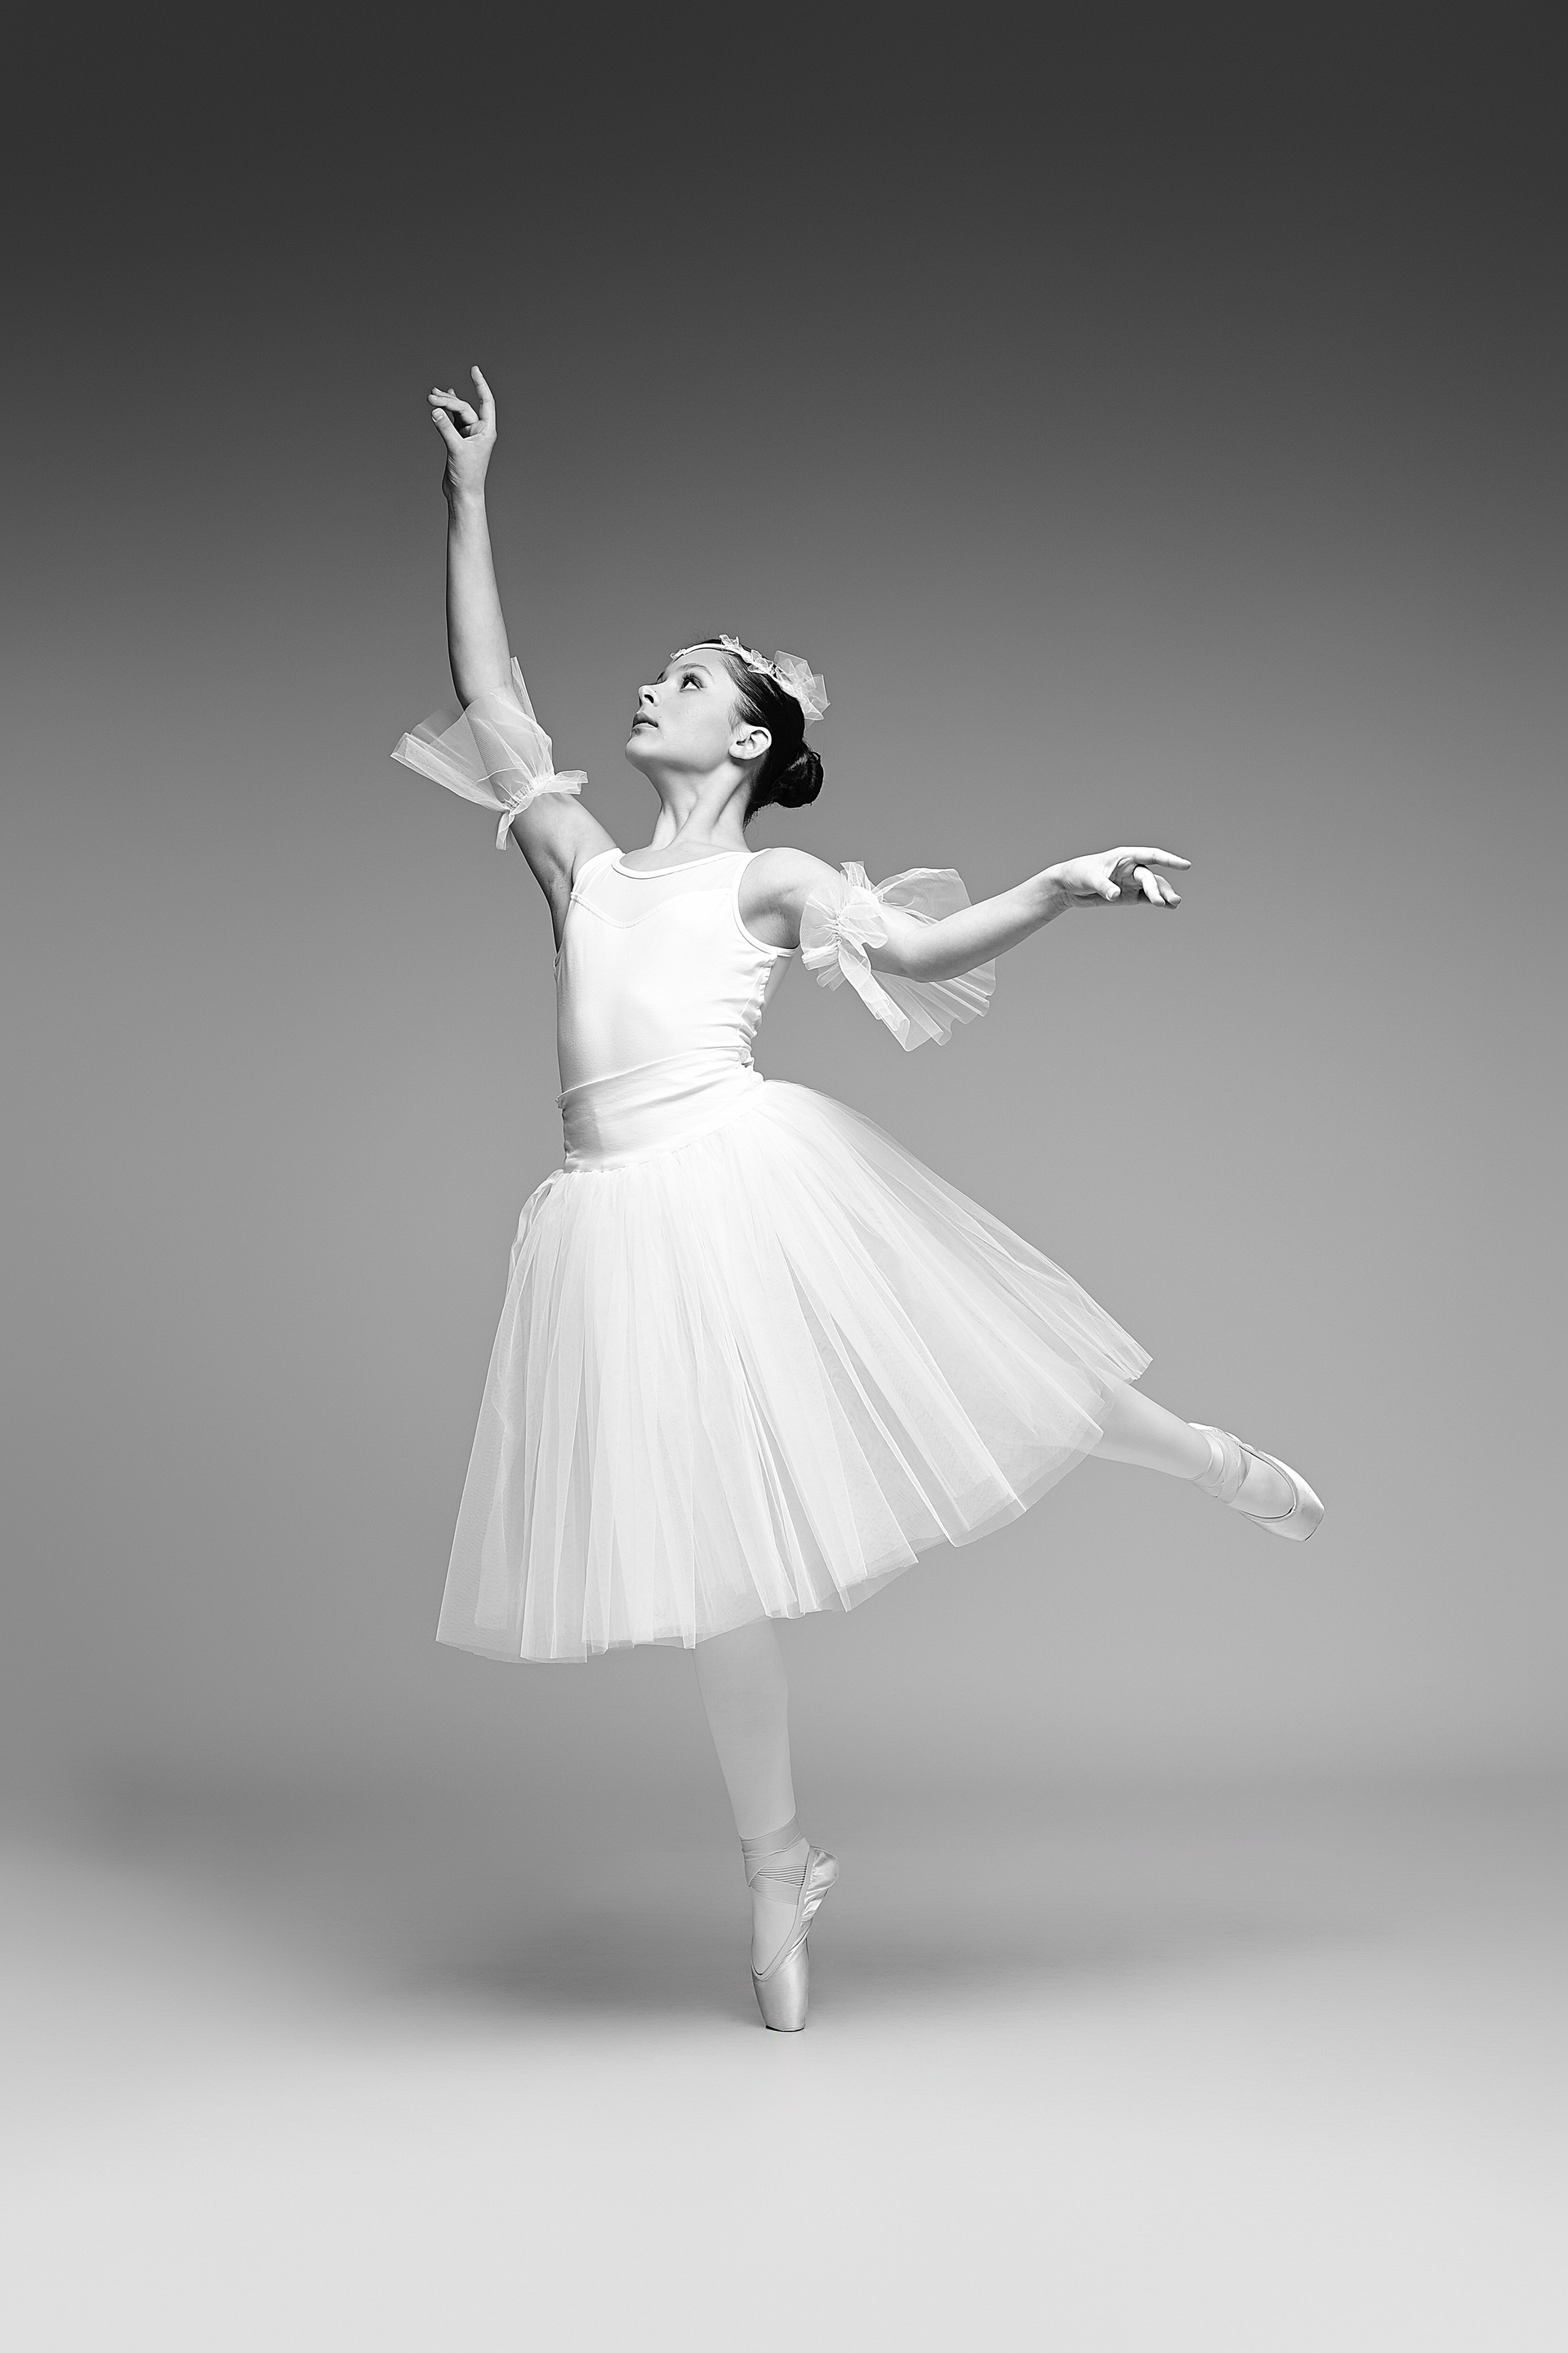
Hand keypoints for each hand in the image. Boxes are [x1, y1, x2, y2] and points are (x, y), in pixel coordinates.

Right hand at [429, 367, 496, 503]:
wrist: (463, 494)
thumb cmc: (467, 475)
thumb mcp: (456, 449)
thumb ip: (445, 428)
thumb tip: (435, 410)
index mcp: (486, 430)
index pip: (485, 401)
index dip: (480, 384)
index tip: (474, 370)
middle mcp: (479, 431)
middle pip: (463, 408)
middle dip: (447, 400)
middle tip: (430, 396)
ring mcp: (469, 436)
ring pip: (456, 413)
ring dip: (445, 404)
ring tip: (431, 394)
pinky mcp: (458, 441)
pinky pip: (452, 421)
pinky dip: (445, 413)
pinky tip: (439, 404)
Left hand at [1045, 846, 1188, 908]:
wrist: (1068, 887)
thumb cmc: (1078, 874)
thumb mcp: (1090, 878)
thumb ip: (1104, 886)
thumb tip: (1115, 895)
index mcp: (1125, 856)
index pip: (1152, 856)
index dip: (1169, 860)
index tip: (1185, 865)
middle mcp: (1131, 868)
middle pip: (1151, 877)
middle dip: (1159, 889)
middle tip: (1164, 902)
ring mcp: (1131, 882)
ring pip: (1152, 888)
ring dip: (1163, 895)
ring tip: (1173, 904)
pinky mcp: (1128, 896)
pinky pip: (1146, 898)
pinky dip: (1156, 902)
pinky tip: (1170, 908)